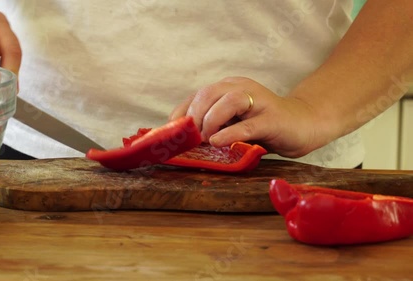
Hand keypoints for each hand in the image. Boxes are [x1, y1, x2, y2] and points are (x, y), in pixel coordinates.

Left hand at [170, 77, 324, 157]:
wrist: (304, 125)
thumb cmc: (264, 126)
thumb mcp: (234, 122)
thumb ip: (214, 125)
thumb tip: (184, 139)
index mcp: (230, 88)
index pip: (198, 95)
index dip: (181, 112)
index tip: (171, 131)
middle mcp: (242, 88)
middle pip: (209, 93)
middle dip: (195, 116)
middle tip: (191, 137)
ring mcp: (259, 101)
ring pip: (228, 101)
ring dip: (211, 120)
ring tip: (206, 138)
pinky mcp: (273, 118)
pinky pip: (248, 124)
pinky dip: (230, 132)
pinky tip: (218, 141)